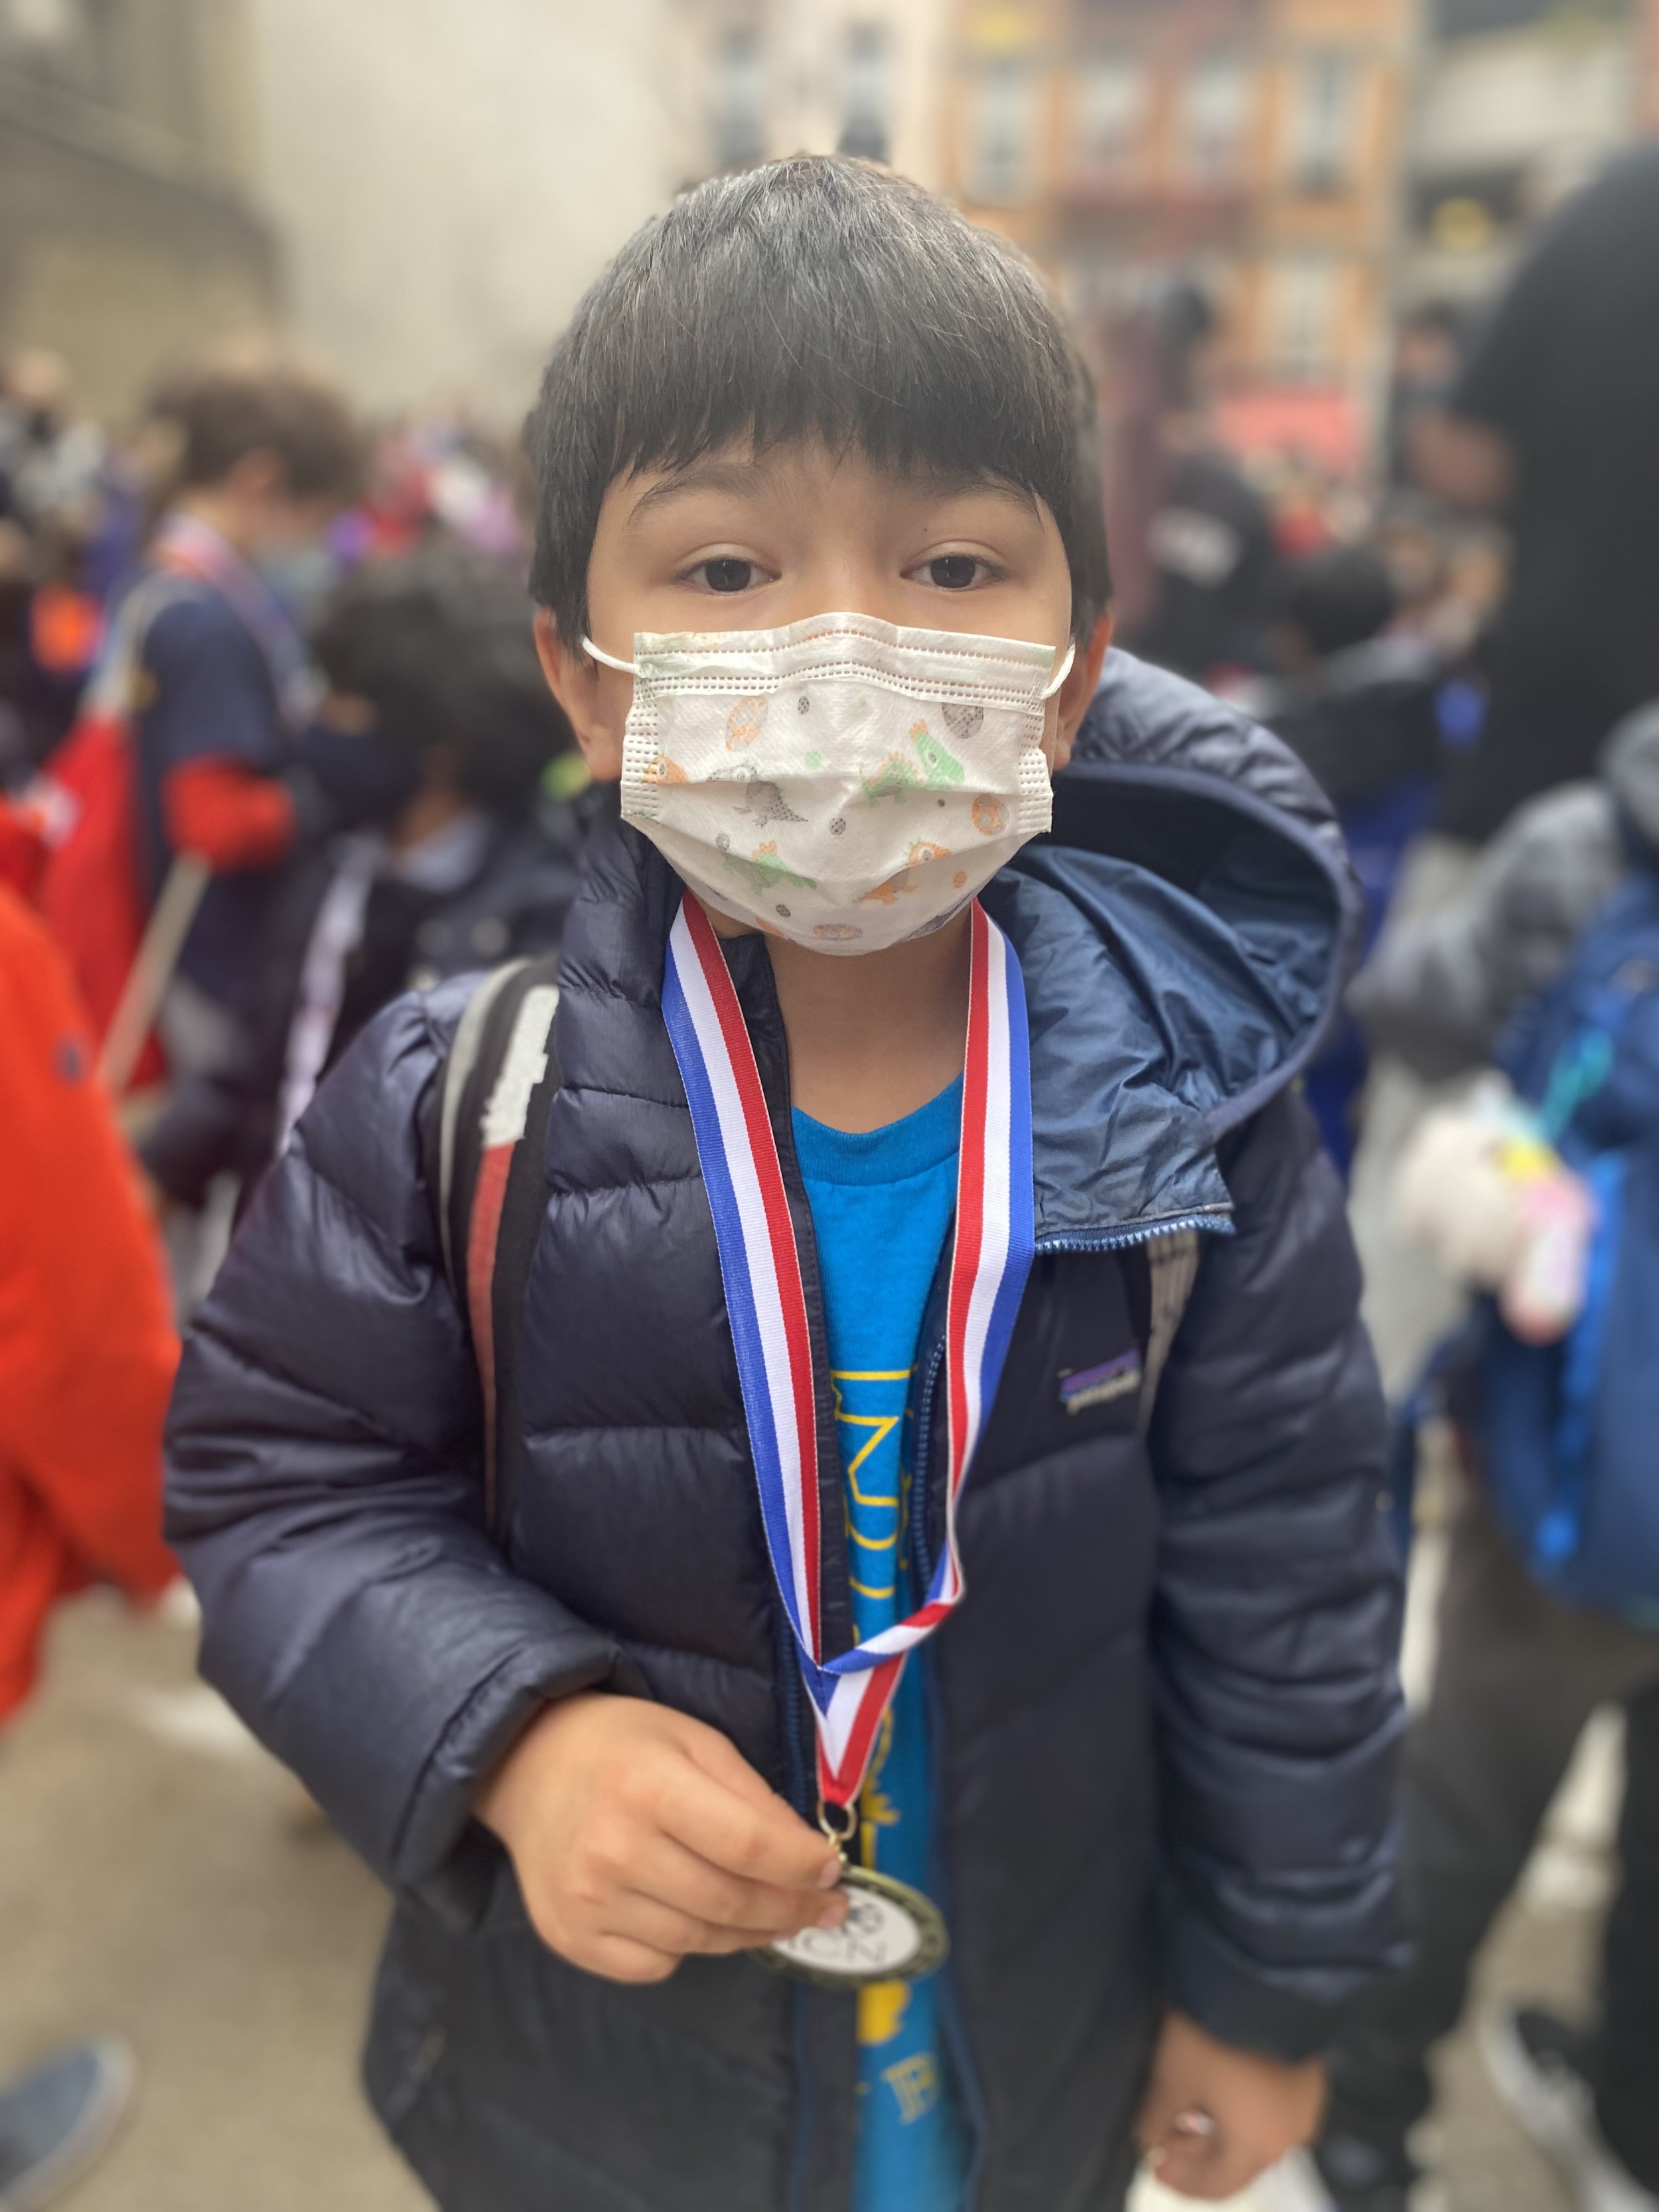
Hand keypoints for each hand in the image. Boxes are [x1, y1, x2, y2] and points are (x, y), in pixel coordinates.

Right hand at [476, 1691, 846, 1983]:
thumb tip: (808, 1860)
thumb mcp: (696, 1742)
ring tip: (777, 1915)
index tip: (832, 1871)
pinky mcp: (570, 1937)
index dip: (801, 1865)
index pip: (749, 1844)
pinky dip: (690, 1947)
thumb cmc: (625, 1747)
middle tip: (826, 1908)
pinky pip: (655, 1964)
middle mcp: (613, 1851)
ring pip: (700, 1941)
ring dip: (751, 1932)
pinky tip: (699, 1916)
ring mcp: (587, 1902)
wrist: (527, 1766)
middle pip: (729, 1901)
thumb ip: (753, 1797)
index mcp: (648, 1787)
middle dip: (792, 1909)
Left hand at [1137, 2010, 1325, 2199]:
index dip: (1182, 2181)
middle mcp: (1291, 2135)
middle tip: (1163, 2132)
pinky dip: (1240, 2106)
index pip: (1219, 2185)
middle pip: (1239, 2159)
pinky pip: (1270, 2106)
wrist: (1262, 1973)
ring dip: (1218, 2127)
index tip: (1154, 2164)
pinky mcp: (1310, 2073)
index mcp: (1260, 2147)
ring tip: (1184, 2104)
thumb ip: (1155, 2118)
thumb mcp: (1172, 2076)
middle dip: (1196, 2150)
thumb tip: (1148, 2139)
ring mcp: (1306, 2103)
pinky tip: (1215, 2085)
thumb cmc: (1213, 2037)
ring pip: (1255, 2131)